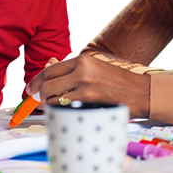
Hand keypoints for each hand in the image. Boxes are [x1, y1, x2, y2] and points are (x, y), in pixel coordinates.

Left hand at [27, 55, 150, 117]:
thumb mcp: (95, 68)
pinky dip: (58, 110)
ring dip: (47, 104)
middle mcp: (82, 69)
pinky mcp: (89, 99)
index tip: (31, 87)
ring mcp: (85, 85)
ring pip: (53, 96)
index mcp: (83, 60)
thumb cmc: (118, 82)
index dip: (37, 80)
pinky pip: (63, 106)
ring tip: (51, 107)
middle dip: (38, 94)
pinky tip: (62, 112)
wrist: (141, 92)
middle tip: (36, 100)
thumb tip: (47, 64)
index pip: (51, 69)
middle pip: (48, 82)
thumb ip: (71, 69)